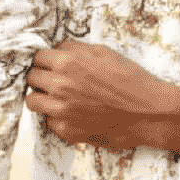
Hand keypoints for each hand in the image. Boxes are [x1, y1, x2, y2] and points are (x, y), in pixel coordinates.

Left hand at [25, 39, 179, 150]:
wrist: (147, 112)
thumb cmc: (130, 79)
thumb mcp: (104, 52)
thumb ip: (76, 49)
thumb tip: (59, 49)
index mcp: (67, 63)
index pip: (38, 58)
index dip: (46, 59)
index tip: (52, 63)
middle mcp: (59, 87)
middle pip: (32, 78)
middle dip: (42, 76)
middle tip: (56, 78)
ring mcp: (61, 111)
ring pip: (33, 102)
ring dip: (43, 96)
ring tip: (59, 96)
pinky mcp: (66, 130)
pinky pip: (49, 120)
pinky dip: (57, 115)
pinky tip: (74, 111)